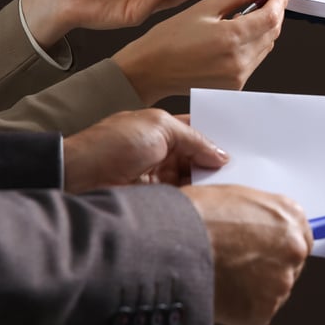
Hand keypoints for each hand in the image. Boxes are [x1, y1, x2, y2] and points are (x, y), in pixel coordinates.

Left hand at [62, 109, 228, 192]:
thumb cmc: (111, 144)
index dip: (218, 137)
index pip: (198, 131)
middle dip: (218, 161)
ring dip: (210, 180)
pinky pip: (184, 196)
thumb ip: (194, 138)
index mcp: (162, 128)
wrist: (79, 176)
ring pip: (194, 178)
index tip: (242, 145)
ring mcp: (159, 176)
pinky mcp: (156, 198)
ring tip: (236, 180)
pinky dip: (199, 196)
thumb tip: (220, 154)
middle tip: (245, 165)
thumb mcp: (160, 127)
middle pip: (199, 156)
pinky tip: (216, 196)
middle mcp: (162, 151)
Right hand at [112, 0, 291, 104]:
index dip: (280, 0)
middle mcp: (239, 61)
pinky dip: (251, 46)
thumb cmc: (169, 40)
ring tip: (240, 19)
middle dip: (272, 13)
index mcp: (231, 38)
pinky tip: (232, 38)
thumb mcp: (204, 8)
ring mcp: (238, 76)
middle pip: (273, 32)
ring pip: (265, 46)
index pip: (272, 16)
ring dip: (261, 30)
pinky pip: (254, 61)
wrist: (150, 71)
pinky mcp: (235, 86)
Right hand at [179, 184, 311, 324]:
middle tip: (235, 266)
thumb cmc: (194, 216)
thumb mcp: (235, 197)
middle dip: (266, 269)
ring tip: (220, 276)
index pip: (297, 237)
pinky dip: (238, 311)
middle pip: (288, 266)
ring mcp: (281, 283)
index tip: (266, 253)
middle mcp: (293, 248)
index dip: (276, 247)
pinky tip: (218, 293)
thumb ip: (258, 215)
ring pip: (271, 292)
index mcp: (290, 216)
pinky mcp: (262, 312)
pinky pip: (253, 315)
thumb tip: (257, 228)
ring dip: (252, 290)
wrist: (171, 244)